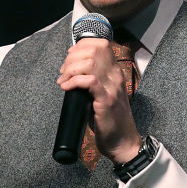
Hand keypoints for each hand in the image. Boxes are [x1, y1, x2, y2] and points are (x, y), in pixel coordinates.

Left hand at [57, 38, 140, 163]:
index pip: (101, 45)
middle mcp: (115, 76)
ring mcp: (112, 88)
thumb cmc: (110, 120)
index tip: (70, 56)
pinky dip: (74, 81)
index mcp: (115, 72)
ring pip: (90, 63)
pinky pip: (89, 81)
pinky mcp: (106, 100)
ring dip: (71, 69)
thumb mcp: (102, 94)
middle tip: (64, 72)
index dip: (82, 46)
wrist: (123, 142)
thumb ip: (93, 80)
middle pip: (93, 50)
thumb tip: (72, 70)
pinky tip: (67, 88)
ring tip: (64, 80)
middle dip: (72, 58)